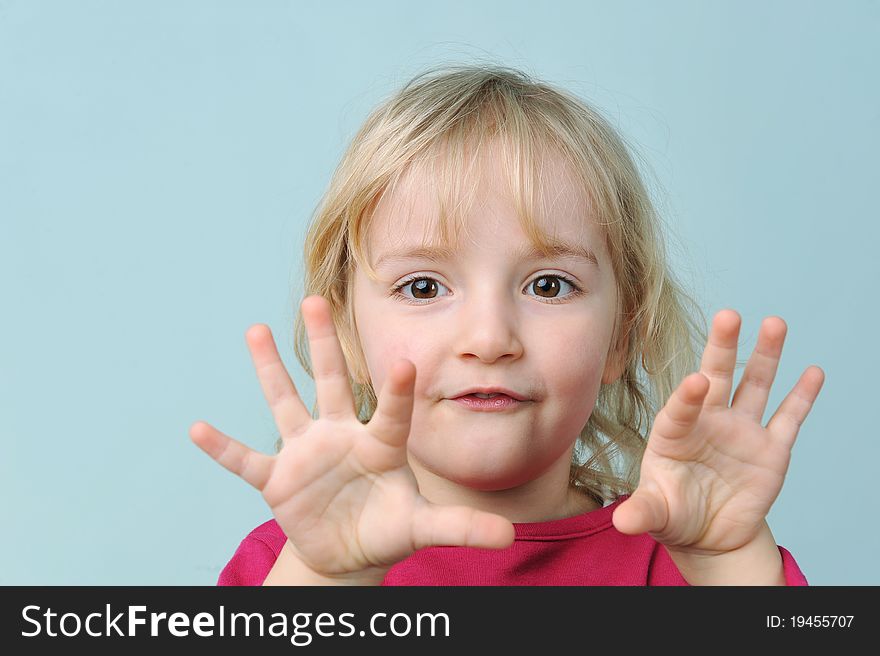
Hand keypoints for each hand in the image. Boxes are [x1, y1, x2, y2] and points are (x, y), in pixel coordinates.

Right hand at [190, 295, 513, 578]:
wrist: (350, 551)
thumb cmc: (388, 527)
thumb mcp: (423, 528)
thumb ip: (461, 527)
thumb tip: (511, 536)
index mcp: (380, 445)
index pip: (390, 411)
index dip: (396, 389)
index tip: (403, 357)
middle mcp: (341, 437)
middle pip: (333, 383)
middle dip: (323, 344)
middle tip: (316, 298)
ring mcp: (306, 455)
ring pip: (286, 404)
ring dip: (270, 371)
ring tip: (255, 330)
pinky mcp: (278, 480)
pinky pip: (245, 461)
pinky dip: (223, 449)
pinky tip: (197, 428)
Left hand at [612, 309, 824, 555]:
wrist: (710, 535)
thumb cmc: (674, 514)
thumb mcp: (656, 514)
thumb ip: (642, 512)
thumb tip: (623, 522)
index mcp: (674, 433)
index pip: (680, 408)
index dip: (688, 395)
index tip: (697, 381)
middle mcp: (708, 422)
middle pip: (717, 376)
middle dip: (722, 347)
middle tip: (727, 315)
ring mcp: (741, 431)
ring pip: (755, 385)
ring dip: (765, 355)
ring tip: (774, 323)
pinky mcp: (772, 449)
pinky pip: (788, 418)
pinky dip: (802, 396)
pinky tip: (812, 371)